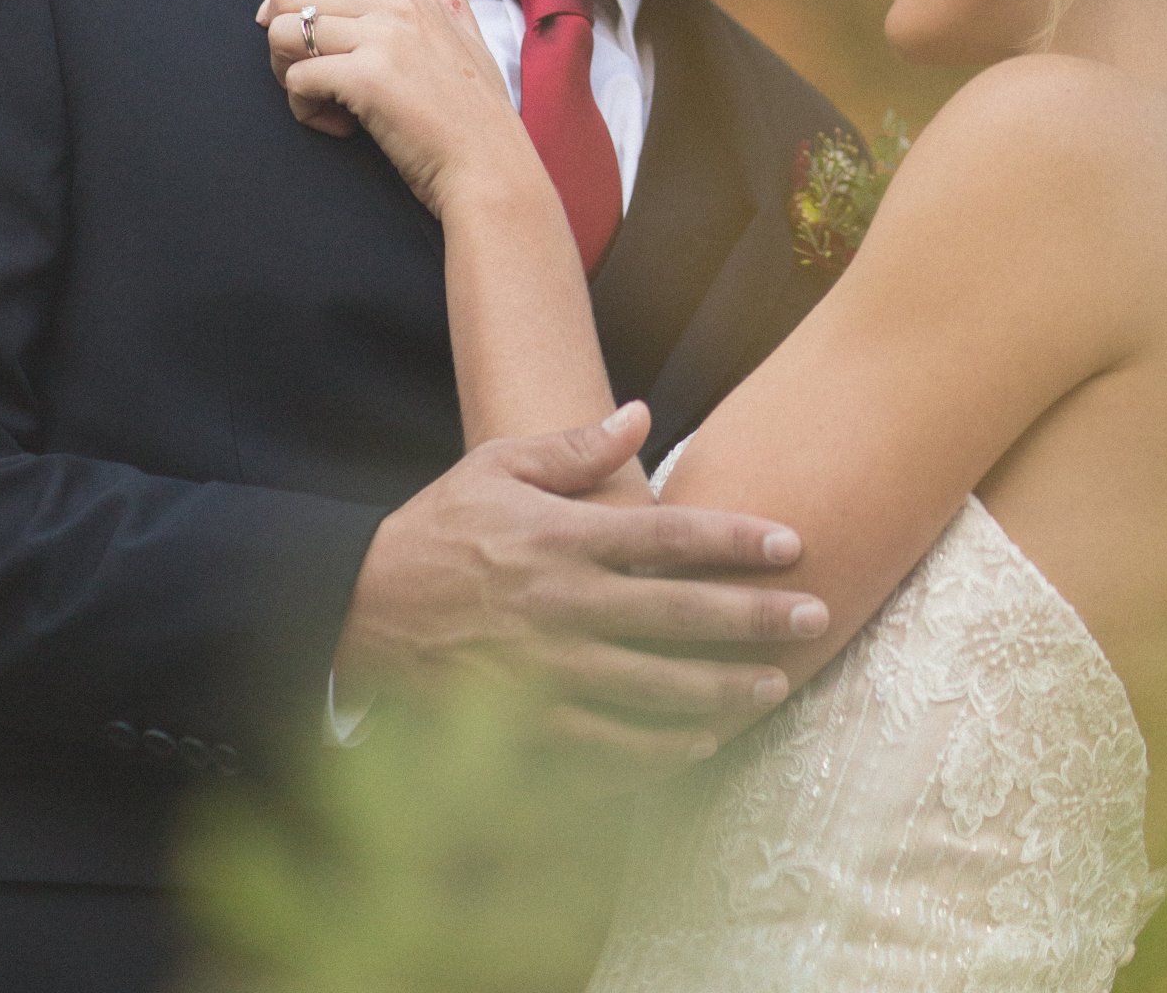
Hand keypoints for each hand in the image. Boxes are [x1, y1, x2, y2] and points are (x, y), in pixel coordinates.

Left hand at [261, 0, 527, 216]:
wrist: (489, 167)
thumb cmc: (480, 114)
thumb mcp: (471, 38)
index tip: (295, 20)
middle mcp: (394, 5)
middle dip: (280, 35)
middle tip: (306, 73)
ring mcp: (381, 39)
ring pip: (283, 32)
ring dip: (286, 73)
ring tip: (323, 100)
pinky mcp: (366, 79)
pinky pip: (297, 79)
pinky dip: (305, 109)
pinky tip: (341, 127)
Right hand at [337, 405, 832, 768]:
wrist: (349, 609)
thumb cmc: (433, 532)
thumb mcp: (496, 468)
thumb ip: (573, 448)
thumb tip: (641, 414)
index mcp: (563, 537)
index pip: (669, 536)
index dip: (735, 540)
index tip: (792, 543)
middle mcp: (563, 605)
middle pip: (678, 614)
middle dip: (753, 618)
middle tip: (816, 617)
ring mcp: (543, 672)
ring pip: (652, 688)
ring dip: (720, 690)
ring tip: (773, 688)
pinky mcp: (519, 727)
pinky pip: (601, 750)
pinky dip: (656, 753)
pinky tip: (699, 746)